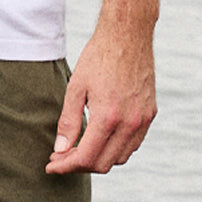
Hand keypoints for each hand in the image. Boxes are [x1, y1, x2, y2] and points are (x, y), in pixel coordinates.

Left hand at [46, 14, 156, 175]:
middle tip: (61, 157)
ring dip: (99, 159)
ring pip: (120, 158)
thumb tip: (61, 150)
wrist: (128, 35)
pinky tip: (101, 139)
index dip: (66, 166)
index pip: (86, 158)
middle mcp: (129, 123)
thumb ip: (68, 121)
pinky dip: (116, 149)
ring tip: (79, 149)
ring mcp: (142, 120)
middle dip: (79, 165)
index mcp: (108, 117)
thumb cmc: (98, 57)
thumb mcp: (75, 87)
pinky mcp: (150, 114)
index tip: (51, 165)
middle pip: (103, 164)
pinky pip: (133, 144)